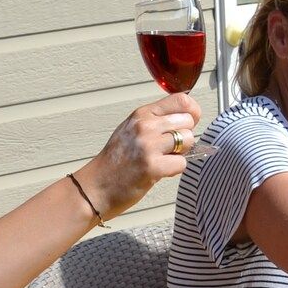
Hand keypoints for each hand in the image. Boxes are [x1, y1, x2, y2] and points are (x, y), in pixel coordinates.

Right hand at [80, 92, 200, 220]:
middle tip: (171, 148)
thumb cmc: (115, 162)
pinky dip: (175, 169)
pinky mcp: (152, 167)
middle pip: (188, 121)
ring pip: (188, 140)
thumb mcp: (131, 130)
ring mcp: (148, 146)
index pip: (181, 100)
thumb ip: (156, 121)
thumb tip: (186, 118)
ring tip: (164, 159)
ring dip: (181, 153)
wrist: (95, 187)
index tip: (189, 123)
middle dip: (185, 136)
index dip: (192, 112)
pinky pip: (182, 163)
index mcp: (142, 114)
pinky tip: (160, 171)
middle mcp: (145, 126)